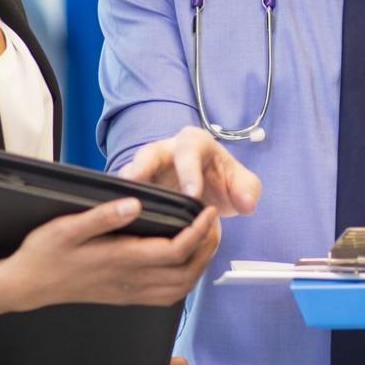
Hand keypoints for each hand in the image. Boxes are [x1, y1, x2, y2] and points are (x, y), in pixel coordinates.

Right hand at [0, 201, 221, 310]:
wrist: (28, 286)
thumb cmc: (44, 253)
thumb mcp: (67, 227)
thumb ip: (102, 216)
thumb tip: (134, 204)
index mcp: (121, 259)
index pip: (176, 250)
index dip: (198, 231)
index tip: (207, 210)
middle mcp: (131, 281)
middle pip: (187, 272)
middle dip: (208, 247)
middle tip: (214, 222)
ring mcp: (130, 293)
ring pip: (181, 288)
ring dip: (201, 265)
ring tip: (206, 239)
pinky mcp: (126, 298)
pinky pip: (168, 296)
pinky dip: (186, 280)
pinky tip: (186, 262)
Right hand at [119, 126, 261, 216]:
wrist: (210, 191)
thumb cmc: (223, 181)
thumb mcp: (242, 183)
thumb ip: (248, 190)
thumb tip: (246, 204)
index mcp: (193, 143)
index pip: (188, 152)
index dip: (189, 172)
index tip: (193, 195)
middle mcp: (165, 151)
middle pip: (149, 154)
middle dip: (141, 167)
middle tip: (135, 183)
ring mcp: (147, 170)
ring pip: (131, 173)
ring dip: (125, 188)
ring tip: (116, 204)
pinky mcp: (138, 187)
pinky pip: (126, 193)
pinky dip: (121, 205)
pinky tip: (117, 222)